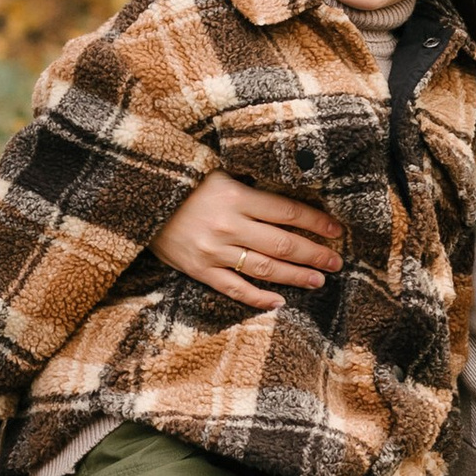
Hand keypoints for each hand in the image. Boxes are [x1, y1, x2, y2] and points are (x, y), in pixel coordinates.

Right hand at [152, 171, 343, 307]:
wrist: (138, 198)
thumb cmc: (183, 181)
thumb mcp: (219, 173)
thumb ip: (250, 188)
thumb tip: (289, 202)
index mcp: (236, 196)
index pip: (288, 212)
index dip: (316, 222)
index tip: (337, 230)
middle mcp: (228, 226)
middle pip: (283, 244)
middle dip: (314, 254)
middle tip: (336, 262)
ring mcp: (213, 251)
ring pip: (264, 269)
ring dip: (295, 276)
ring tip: (318, 280)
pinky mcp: (198, 269)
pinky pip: (233, 288)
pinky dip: (257, 299)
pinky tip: (278, 302)